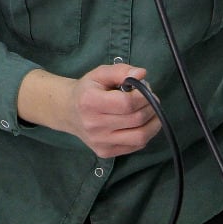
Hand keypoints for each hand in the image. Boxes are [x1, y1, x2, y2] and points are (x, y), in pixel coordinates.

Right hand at [40, 64, 160, 157]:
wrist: (68, 111)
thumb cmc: (87, 90)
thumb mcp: (100, 73)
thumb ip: (121, 71)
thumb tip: (142, 74)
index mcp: (90, 102)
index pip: (127, 103)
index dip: (144, 96)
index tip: (145, 89)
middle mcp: (93, 125)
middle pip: (136, 119)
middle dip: (150, 107)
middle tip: (150, 99)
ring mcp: (100, 142)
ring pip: (140, 137)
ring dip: (153, 123)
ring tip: (151, 112)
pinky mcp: (105, 152)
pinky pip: (136, 146)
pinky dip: (145, 134)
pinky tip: (141, 124)